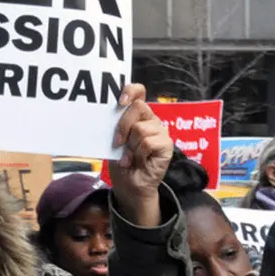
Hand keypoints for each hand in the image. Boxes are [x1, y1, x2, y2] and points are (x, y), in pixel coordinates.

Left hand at [108, 83, 172, 227]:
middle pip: (138, 107)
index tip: (120, 100)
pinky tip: (136, 161)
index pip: (139, 92)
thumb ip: (115, 125)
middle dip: (123, 126)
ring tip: (130, 156)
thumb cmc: (120, 161)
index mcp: (138, 115)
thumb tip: (107, 112)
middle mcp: (151, 120)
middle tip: (118, 142)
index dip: (131, 90)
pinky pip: (148, 142)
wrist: (129, 185)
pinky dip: (138, 154)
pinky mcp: (167, 145)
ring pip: (141, 128)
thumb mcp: (113, 139)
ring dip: (130, 145)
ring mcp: (160, 132)